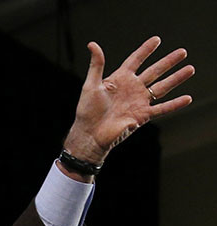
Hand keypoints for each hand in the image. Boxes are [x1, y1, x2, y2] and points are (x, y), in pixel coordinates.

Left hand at [64, 36, 193, 164]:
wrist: (90, 134)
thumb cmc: (87, 111)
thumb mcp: (90, 85)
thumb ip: (96, 65)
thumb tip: (93, 45)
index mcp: (119, 79)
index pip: (136, 60)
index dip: (146, 50)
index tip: (157, 40)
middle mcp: (132, 88)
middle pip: (154, 71)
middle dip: (168, 62)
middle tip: (182, 52)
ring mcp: (139, 101)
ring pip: (162, 87)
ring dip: (176, 78)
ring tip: (190, 69)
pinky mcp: (142, 116)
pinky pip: (162, 109)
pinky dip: (175, 104)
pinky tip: (187, 98)